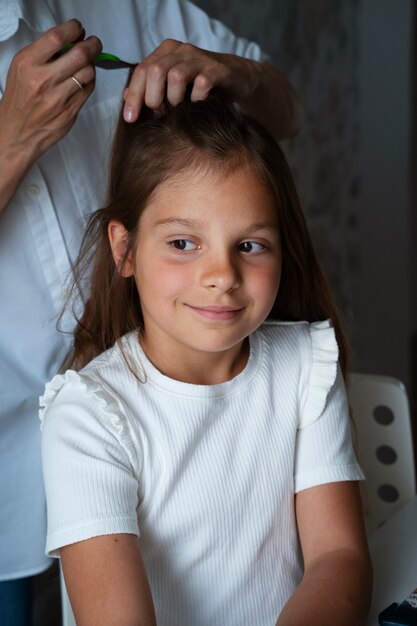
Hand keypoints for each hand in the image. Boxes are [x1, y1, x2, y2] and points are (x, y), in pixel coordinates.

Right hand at [0, 19, 101, 167]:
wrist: (17, 132)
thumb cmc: (20, 98)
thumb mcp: (22, 68)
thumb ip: (44, 53)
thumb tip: (71, 39)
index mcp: (28, 64)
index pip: (57, 37)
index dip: (73, 29)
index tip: (78, 29)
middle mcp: (43, 80)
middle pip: (80, 54)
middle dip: (92, 45)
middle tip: (94, 44)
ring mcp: (58, 97)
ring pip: (89, 72)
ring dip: (91, 65)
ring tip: (85, 65)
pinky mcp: (70, 111)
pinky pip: (89, 89)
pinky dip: (90, 81)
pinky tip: (83, 81)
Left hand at [123, 38, 258, 121]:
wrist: (236, 80)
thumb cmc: (200, 86)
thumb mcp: (173, 87)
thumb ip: (150, 89)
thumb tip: (125, 96)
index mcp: (167, 52)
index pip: (142, 70)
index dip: (133, 95)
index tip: (130, 118)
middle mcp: (182, 51)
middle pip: (155, 71)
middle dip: (153, 98)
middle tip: (159, 114)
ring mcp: (200, 59)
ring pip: (176, 76)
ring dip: (174, 99)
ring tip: (179, 109)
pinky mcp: (218, 70)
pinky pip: (201, 85)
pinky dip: (196, 99)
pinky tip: (198, 105)